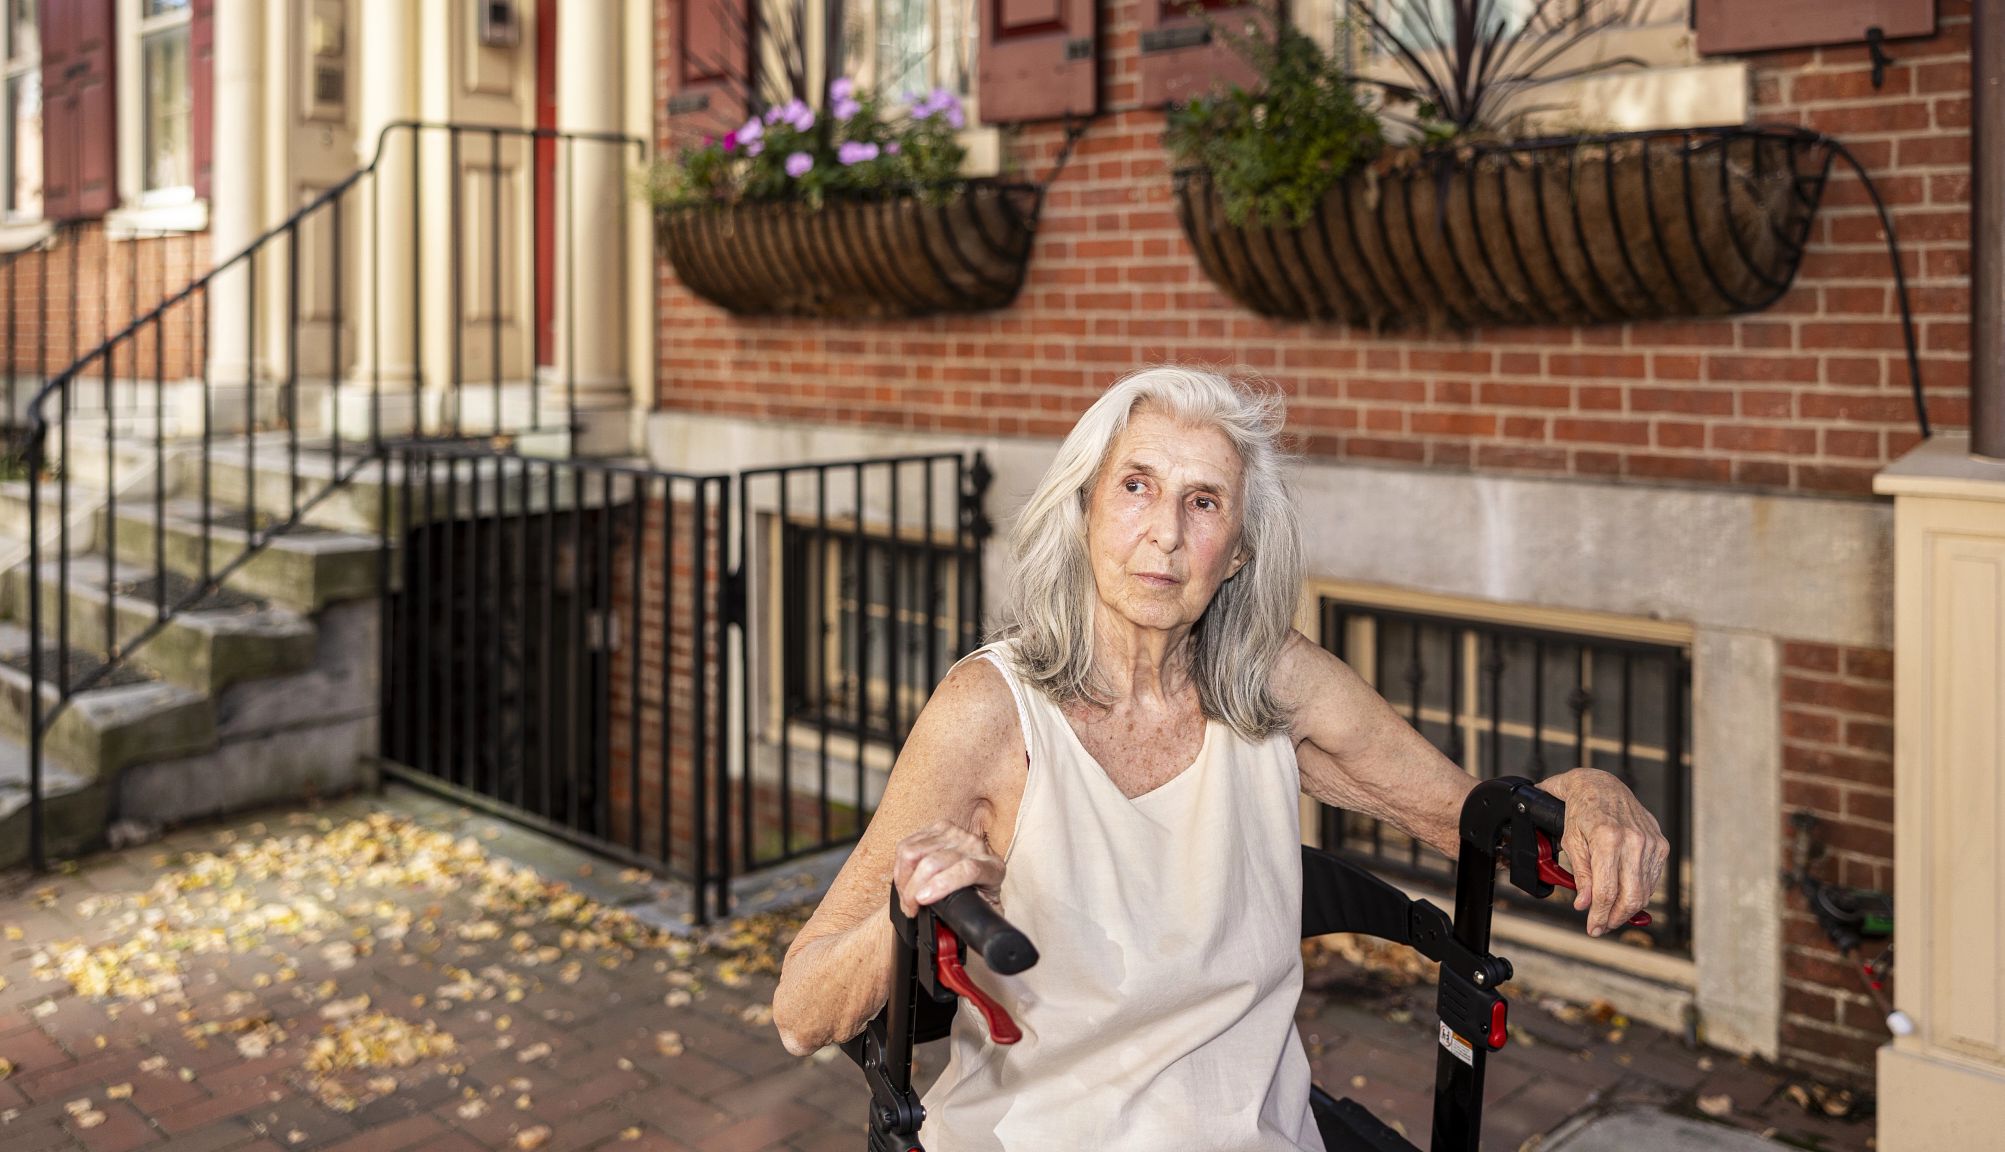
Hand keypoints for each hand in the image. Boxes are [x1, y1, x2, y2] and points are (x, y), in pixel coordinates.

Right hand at [891, 820, 1004, 919]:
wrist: (983, 866)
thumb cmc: (983, 892)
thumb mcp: (987, 910)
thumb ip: (981, 921)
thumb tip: (971, 934)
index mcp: (992, 868)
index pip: (967, 870)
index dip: (942, 884)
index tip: (923, 900)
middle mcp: (975, 846)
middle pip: (935, 861)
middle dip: (913, 889)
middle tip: (909, 908)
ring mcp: (956, 833)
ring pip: (915, 852)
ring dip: (904, 879)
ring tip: (905, 896)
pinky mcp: (938, 827)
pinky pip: (908, 844)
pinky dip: (900, 866)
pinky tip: (904, 880)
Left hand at [1536, 769, 1669, 937]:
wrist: (1601, 786)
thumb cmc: (1582, 812)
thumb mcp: (1571, 842)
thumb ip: (1581, 875)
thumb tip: (1584, 904)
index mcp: (1608, 839)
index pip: (1607, 891)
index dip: (1599, 914)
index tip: (1592, 927)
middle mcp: (1634, 841)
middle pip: (1631, 896)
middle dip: (1615, 918)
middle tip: (1601, 926)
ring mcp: (1651, 843)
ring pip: (1644, 891)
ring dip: (1628, 909)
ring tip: (1610, 915)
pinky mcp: (1660, 844)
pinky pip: (1652, 879)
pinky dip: (1639, 893)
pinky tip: (1624, 897)